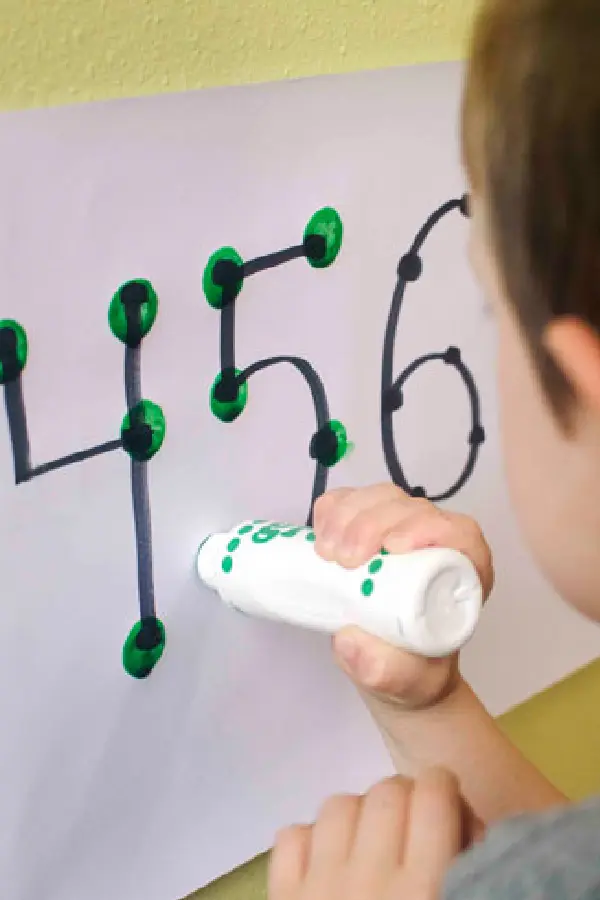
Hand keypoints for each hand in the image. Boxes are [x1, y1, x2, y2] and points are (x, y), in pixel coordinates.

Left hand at [269, 769, 482, 899]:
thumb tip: (470, 824)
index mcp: (424, 889)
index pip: (432, 792)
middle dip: (404, 797)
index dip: (443, 787)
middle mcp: (369, 880)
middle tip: (413, 825)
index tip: (447, 804)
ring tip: (371, 842)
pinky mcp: (283, 898)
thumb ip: (469, 865)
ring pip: (338, 805)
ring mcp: (319, 888)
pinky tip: (328, 863)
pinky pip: (291, 838)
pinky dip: (311, 841)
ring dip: (359, 815)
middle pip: (385, 792)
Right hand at [312, 484, 493, 709]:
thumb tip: (350, 641)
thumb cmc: (414, 671)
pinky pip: (352, 501)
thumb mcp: (408, 683)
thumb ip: (387, 670)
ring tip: (327, 551)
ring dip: (349, 514)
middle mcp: (438, 542)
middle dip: (373, 522)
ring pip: (381, 498)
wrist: (392, 666)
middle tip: (344, 558)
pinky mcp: (370, 527)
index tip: (392, 547)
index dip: (428, 526)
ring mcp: (402, 529)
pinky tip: (320, 533)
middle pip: (411, 509)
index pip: (458, 532)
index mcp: (466, 572)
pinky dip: (333, 510)